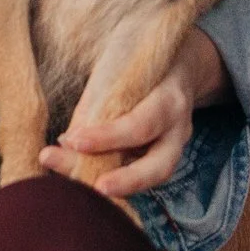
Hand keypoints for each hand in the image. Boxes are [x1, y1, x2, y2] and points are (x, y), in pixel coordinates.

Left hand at [40, 28, 228, 198]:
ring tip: (80, 189)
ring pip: (154, 177)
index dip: (108, 137)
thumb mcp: (123, 66)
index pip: (140, 124)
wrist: (182, 64)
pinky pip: (144, 174)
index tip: (73, 141)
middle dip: (125, 180)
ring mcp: (175, 147)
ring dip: (118, 187)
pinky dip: (118, 180)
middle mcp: (178, 129)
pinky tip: (86, 178)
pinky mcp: (165, 156)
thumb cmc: (145, 62)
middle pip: (158, 166)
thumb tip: (67, 142)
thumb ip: (98, 102)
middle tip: (94, 187)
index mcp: (169, 99)